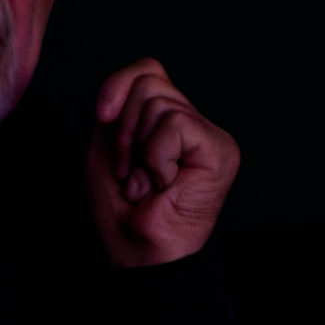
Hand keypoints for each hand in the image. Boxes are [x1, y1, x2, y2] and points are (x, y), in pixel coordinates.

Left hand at [85, 59, 239, 267]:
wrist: (137, 252)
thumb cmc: (120, 210)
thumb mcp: (107, 147)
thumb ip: (119, 109)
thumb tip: (130, 84)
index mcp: (168, 121)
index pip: (148, 72)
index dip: (118, 86)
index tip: (103, 116)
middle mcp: (194, 124)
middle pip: (150, 82)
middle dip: (124, 128)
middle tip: (129, 168)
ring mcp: (210, 136)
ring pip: (160, 103)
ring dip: (137, 148)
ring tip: (145, 180)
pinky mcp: (221, 149)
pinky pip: (175, 125)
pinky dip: (156, 156)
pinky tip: (165, 182)